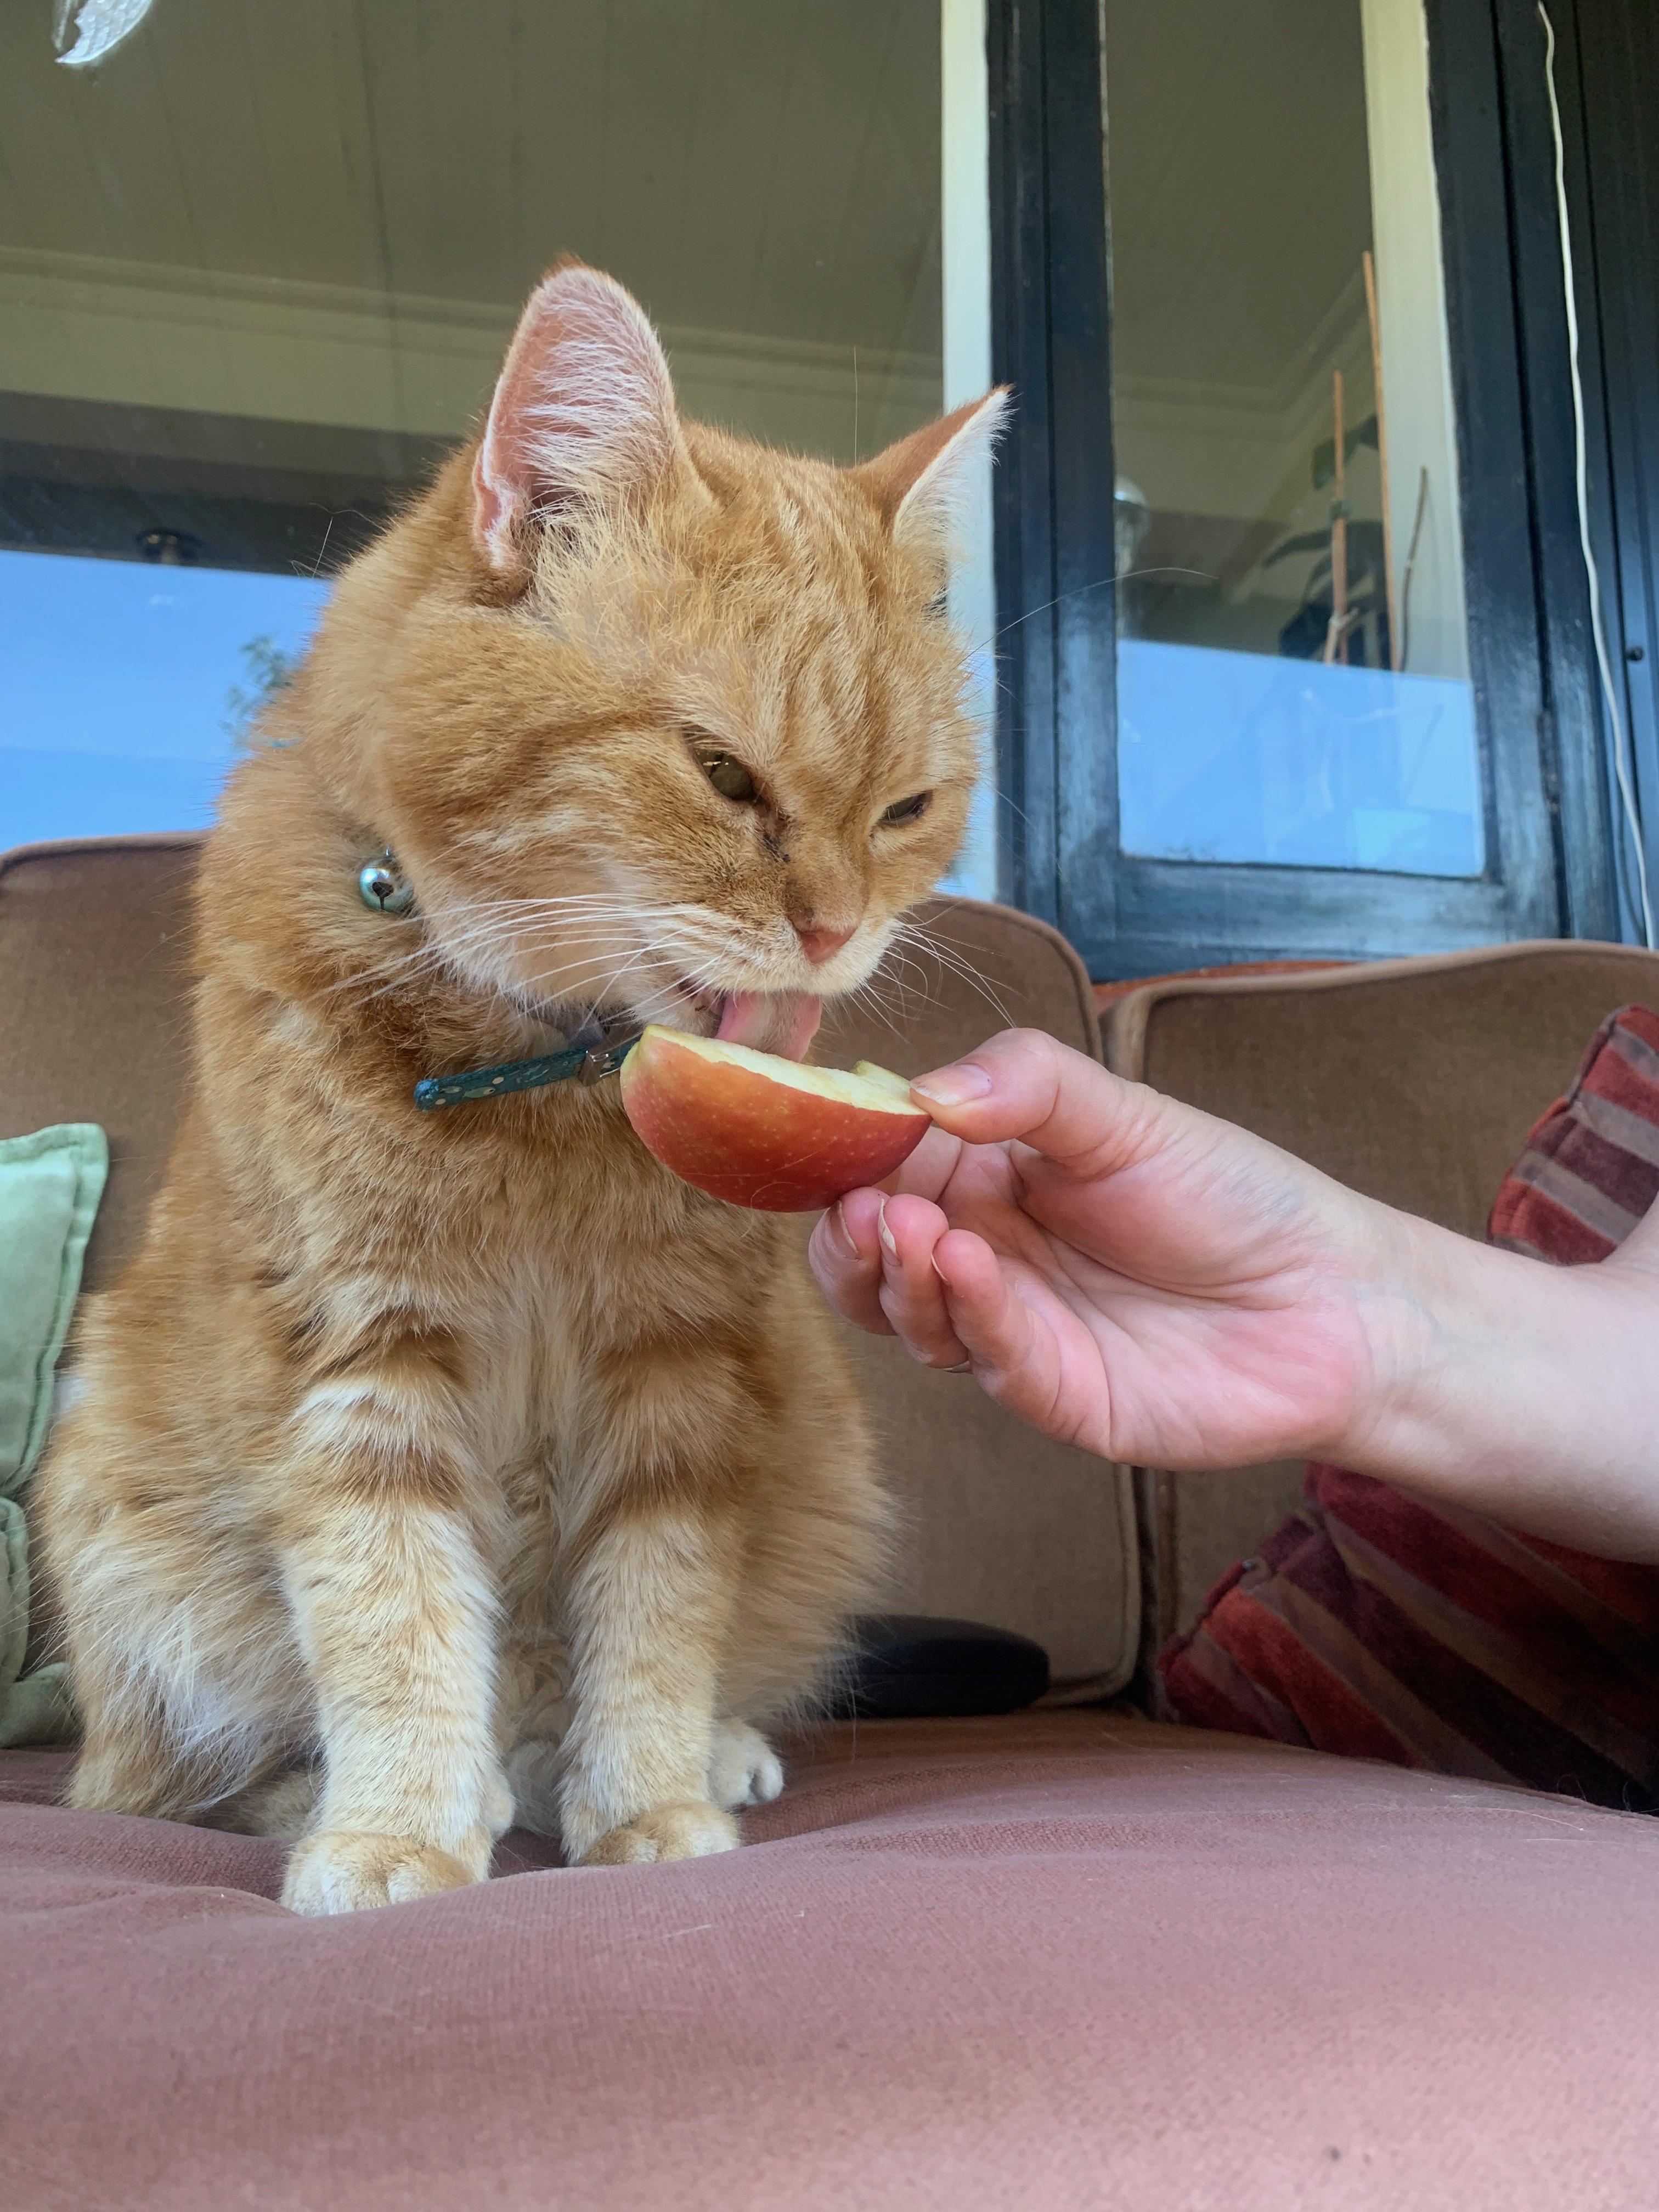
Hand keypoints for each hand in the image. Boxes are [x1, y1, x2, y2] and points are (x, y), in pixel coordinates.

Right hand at [809, 1029, 1404, 1469]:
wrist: (1334, 1300)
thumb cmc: (1232, 1195)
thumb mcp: (1125, 1114)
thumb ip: (1028, 1084)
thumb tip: (924, 1089)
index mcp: (989, 1177)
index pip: (886, 1165)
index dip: (849, 1155)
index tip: (828, 1135)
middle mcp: (986, 1254)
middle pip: (873, 1255)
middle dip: (852, 1233)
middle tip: (864, 1207)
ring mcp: (1012, 1329)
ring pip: (910, 1315)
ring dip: (897, 1275)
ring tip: (913, 1231)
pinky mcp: (1051, 1392)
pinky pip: (986, 1359)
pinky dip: (967, 1314)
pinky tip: (967, 1266)